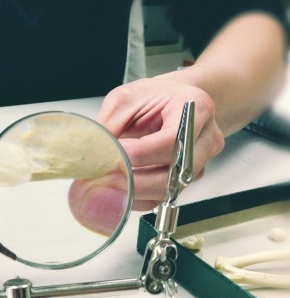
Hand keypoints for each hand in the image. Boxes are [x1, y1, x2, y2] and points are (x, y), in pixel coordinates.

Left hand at [69, 76, 224, 234]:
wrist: (172, 102)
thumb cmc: (152, 98)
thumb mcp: (126, 99)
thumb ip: (110, 124)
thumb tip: (92, 154)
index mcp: (195, 108)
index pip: (171, 140)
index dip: (140, 153)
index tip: (114, 155)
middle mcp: (205, 138)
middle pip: (173, 172)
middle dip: (135, 180)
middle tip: (105, 179)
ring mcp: (199, 162)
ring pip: (168, 190)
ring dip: (135, 193)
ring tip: (107, 187)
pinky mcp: (186, 180)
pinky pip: (163, 198)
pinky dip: (139, 200)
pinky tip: (120, 193)